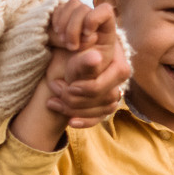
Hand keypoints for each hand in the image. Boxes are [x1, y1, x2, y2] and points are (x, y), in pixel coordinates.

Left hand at [43, 0, 128, 128]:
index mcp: (119, 68)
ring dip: (74, 110)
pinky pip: (100, 119)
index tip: (67, 85)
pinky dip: (85, 122)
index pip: (102, 86)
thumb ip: (84, 60)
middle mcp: (121, 83)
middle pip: (103, 101)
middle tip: (55, 88)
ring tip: (52, 101)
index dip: (84, 89)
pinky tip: (70, 122)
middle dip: (75, 99)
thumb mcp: (76, 54)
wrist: (69, 56)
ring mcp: (114, 96)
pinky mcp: (104, 107)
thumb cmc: (74, 52)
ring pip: (101, 111)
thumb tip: (94, 57)